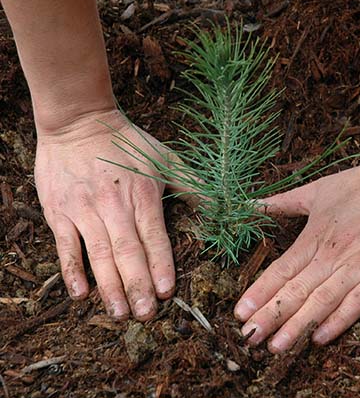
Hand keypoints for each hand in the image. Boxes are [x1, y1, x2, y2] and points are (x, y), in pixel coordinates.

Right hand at [35, 109, 174, 320]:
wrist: (78, 121)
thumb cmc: (126, 142)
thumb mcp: (165, 157)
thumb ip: (192, 184)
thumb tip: (222, 205)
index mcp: (142, 194)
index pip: (154, 236)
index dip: (161, 265)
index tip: (167, 292)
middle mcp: (114, 205)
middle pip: (127, 251)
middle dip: (138, 285)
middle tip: (146, 314)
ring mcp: (85, 209)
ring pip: (98, 254)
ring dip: (109, 285)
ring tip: (120, 313)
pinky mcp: (60, 211)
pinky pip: (66, 245)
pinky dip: (72, 270)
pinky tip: (81, 294)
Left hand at [234, 152, 359, 351]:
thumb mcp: (317, 190)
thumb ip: (283, 203)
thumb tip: (252, 205)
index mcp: (314, 237)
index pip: (280, 271)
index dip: (259, 293)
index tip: (240, 312)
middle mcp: (332, 256)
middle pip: (296, 291)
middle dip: (270, 316)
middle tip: (249, 338)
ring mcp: (359, 267)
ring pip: (322, 302)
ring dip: (297, 326)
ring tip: (276, 346)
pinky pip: (359, 303)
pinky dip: (339, 321)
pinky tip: (319, 338)